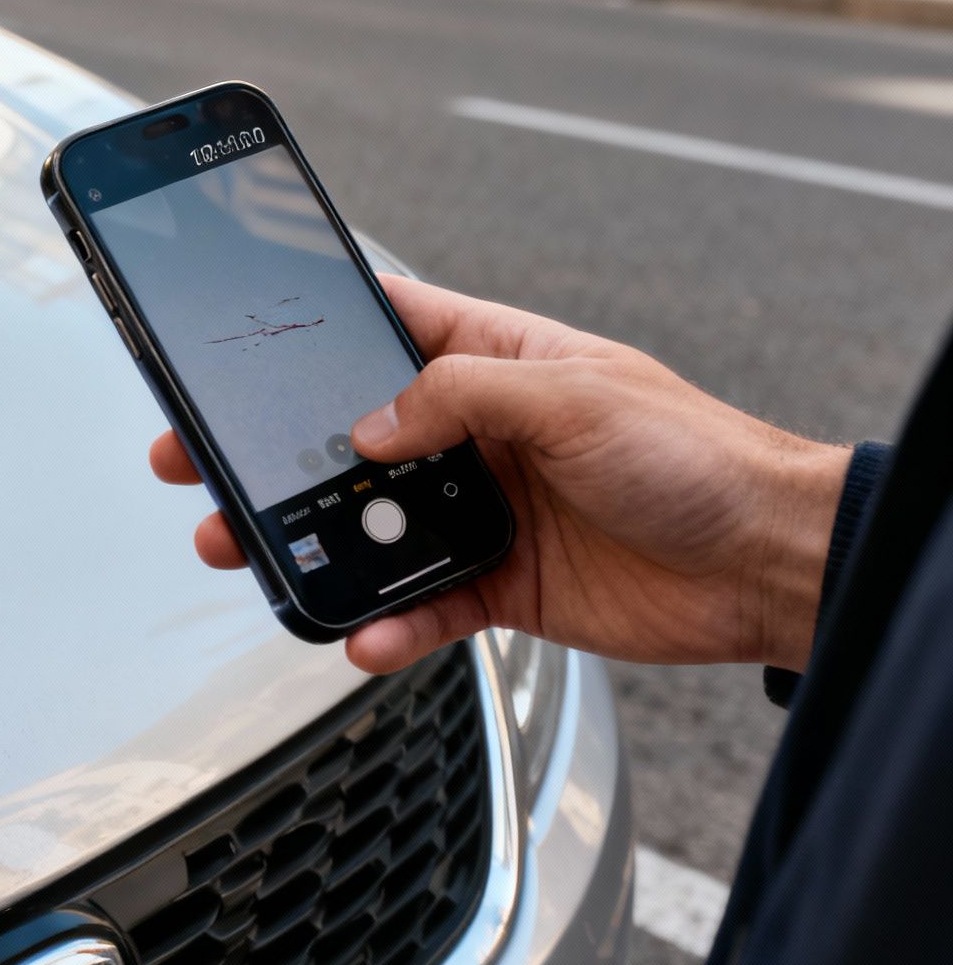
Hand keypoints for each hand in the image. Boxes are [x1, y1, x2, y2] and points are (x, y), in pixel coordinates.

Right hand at [151, 274, 850, 674]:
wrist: (767, 564)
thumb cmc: (694, 454)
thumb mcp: (571, 396)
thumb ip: (457, 400)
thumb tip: (367, 429)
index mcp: (494, 361)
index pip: (382, 329)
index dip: (306, 334)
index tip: (231, 349)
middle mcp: (476, 434)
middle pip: (348, 440)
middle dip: (270, 456)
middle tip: (196, 468)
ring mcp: (483, 511)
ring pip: (369, 528)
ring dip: (309, 545)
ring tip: (248, 555)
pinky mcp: (500, 585)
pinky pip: (422, 606)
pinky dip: (386, 626)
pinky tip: (362, 635)